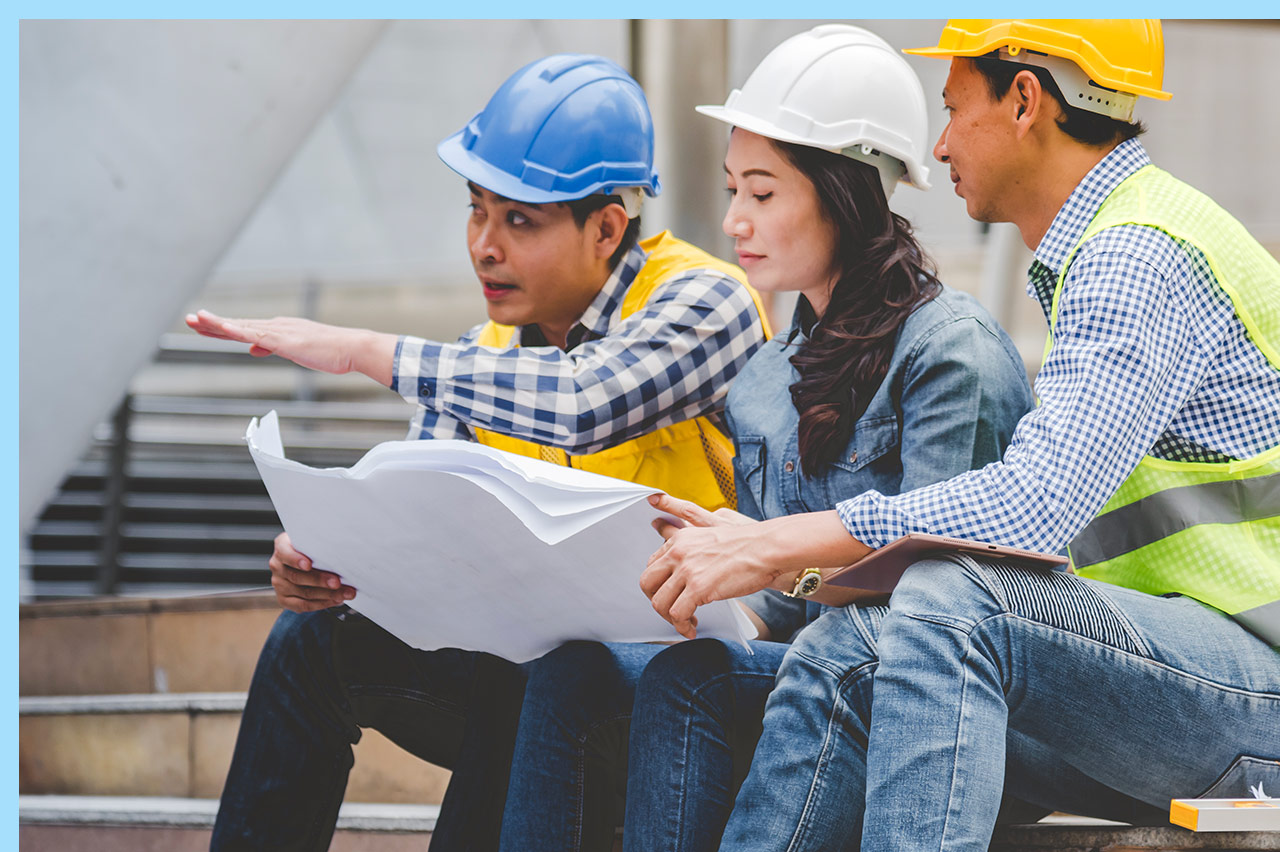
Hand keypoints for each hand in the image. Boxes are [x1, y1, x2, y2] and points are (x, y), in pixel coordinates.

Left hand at [185, 310, 395, 384]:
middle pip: (237, 324)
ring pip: (242, 326)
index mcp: (278, 329)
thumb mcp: (296, 351)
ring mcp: (279, 331)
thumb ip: (273, 348)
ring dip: (218, 323)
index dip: (220, 326)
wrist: (352, 347)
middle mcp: (275, 325)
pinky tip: (222, 327)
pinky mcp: (285, 340)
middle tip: (188, 319)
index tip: (200, 325)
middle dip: (211, 323)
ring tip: (197, 319)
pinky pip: (257, 335)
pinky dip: (238, 330)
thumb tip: (252, 349)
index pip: (243, 327)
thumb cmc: (330, 351)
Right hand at [269, 531, 355, 611]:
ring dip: (328, 594)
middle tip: (337, 582)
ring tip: (345, 593)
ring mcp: (279, 584)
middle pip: (297, 577)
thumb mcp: (313, 539)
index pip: (285, 553)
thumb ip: (319, 542)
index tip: (309, 564)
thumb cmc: (312, 547)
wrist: (304, 559)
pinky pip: (303, 605)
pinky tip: (336, 600)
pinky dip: (322, 604)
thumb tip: (338, 546)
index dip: (296, 560)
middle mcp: (277, 566)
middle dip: (320, 580)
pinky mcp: (284, 599)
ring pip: (304, 593)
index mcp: (282, 547)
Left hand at [640, 494, 782, 638]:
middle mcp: (678, 551)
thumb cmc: (747, 546)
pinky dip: (681, 627)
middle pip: (647, 583)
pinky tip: (691, 629)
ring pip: (659, 602)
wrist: (767, 548)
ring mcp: (687, 569)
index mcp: (680, 539)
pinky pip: (677, 614)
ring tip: (685, 623)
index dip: (658, 586)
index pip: (652, 565)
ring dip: (670, 619)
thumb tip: (685, 572)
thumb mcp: (712, 539)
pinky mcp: (698, 587)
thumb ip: (693, 550)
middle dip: (656, 602)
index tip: (670, 596)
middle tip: (671, 612)